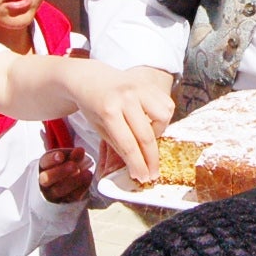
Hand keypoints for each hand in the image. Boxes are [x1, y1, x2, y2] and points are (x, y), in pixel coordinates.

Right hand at [38, 146, 93, 203]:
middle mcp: (44, 182)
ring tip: (87, 174)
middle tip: (74, 166)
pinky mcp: (63, 202)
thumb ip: (72, 155)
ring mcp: (52, 194)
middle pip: (47, 178)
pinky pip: (71, 198)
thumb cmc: (64, 166)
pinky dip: (80, 189)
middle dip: (61, 171)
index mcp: (43, 167)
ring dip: (73, 182)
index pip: (44, 162)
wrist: (63, 184)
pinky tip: (88, 181)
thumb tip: (80, 151)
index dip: (52, 159)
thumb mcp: (67, 159)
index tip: (61, 156)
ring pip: (59, 190)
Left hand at [71, 65, 171, 182]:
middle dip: (151, 159)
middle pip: (146, 135)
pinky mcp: (149, 84)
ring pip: (163, 117)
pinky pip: (166, 104)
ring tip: (147, 135)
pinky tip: (151, 121)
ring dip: (159, 132)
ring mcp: (139, 88)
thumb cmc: (93, 106)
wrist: (89, 78)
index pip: (127, 144)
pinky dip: (163, 117)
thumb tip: (137, 167)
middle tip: (152, 173)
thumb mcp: (99, 128)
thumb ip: (118, 146)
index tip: (143, 177)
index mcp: (108, 110)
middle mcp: (126, 97)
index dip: (137, 164)